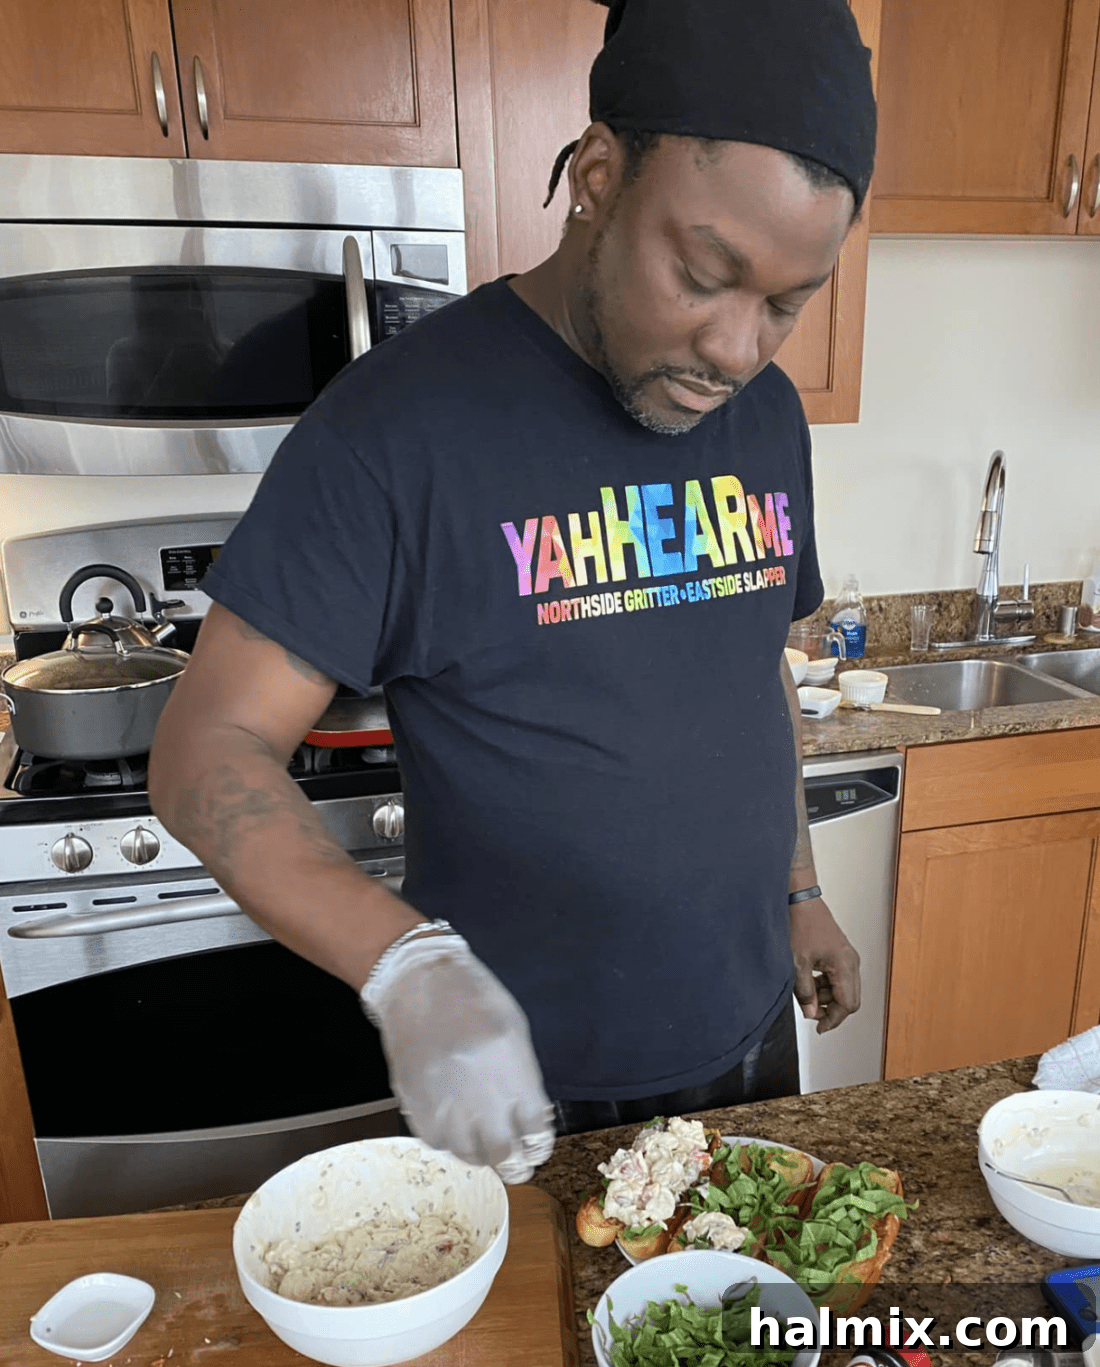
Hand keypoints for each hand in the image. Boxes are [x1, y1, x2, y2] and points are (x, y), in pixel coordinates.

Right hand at [360, 933, 554, 1182]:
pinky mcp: (415, 1103)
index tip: (536, 1148)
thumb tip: (528, 1118)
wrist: (418, 981)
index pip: (535, 1131)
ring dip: (480, 1155)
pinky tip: (455, 1130)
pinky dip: (449, 1142)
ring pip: (467, 1154)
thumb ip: (523, 1077)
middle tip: (515, 1162)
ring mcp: (444, 1101)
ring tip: (484, 1146)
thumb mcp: (514, 1031)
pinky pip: (436, 1141)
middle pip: (503, 1152)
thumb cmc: (472, 998)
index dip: (539, 1145)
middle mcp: (479, 1093)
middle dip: (514, 1163)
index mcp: (512, 1070)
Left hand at [789, 896, 860, 1033]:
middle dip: (830, 1009)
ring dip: (827, 996)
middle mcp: (851, 961)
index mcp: (844, 965)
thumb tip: (811, 1013)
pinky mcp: (840, 953)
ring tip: (805, 992)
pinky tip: (809, 980)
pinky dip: (826, 984)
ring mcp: (848, 956)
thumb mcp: (797, 963)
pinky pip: (839, 977)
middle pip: (850, 999)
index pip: (847, 1005)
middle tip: (810, 1010)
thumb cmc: (800, 924)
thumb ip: (805, 992)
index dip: (832, 1019)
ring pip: (844, 989)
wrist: (800, 899)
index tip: (819, 1028)